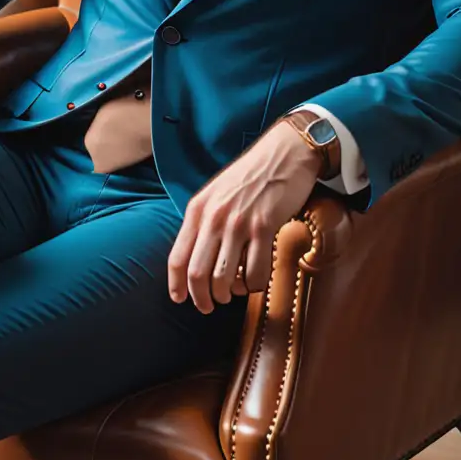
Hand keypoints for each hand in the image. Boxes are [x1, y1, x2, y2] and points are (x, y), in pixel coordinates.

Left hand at [167, 119, 322, 313]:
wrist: (283, 153)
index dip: (176, 286)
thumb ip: (204, 220)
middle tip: (209, 306)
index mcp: (197, 209)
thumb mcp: (216, 193)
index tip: (180, 299)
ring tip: (233, 292)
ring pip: (224, 279)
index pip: (177, 258)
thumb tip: (196, 257)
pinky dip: (253, 285)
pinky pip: (254, 273)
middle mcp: (214, 218)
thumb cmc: (250, 176)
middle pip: (197, 275)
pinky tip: (254, 279)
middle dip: (201, 299)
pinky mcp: (264, 227)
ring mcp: (239, 223)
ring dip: (227, 295)